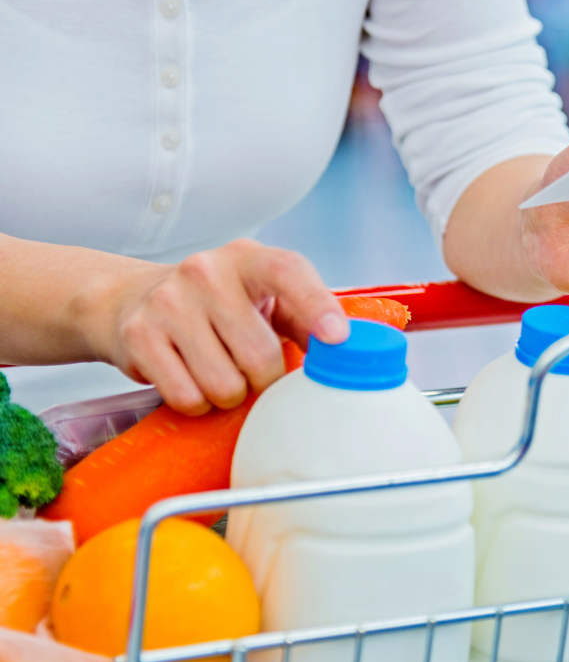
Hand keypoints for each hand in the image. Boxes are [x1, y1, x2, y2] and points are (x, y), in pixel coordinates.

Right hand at [83, 239, 346, 414]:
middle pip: (260, 356)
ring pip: (224, 385)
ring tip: (218, 371)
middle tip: (251, 369)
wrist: (130, 298)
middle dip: (264, 379)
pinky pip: (187, 397)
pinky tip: (190, 378)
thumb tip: (346, 352)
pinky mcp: (138, 336)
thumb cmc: (215, 303)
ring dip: (229, 394)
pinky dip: (197, 402)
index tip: (337, 339)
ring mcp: (168, 303)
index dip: (317, 306)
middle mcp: (206, 272)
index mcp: (248, 258)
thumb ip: (304, 317)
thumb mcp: (262, 296)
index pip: (288, 272)